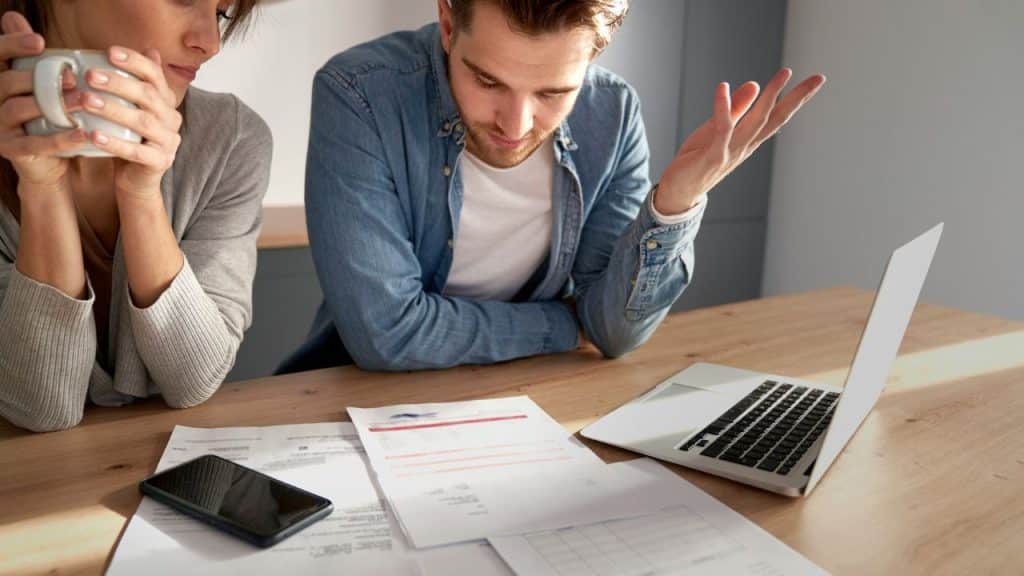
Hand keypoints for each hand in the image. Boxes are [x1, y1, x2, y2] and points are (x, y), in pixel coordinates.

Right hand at [0, 11, 86, 191]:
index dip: (13, 45)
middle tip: (73, 78)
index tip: (40, 42)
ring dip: (51, 104)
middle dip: (40, 77)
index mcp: (1, 80)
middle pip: (7, 81)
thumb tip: (27, 26)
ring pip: (17, 109)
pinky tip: (82, 133)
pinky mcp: (11, 149)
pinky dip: (59, 139)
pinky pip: (34, 143)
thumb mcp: (49, 88)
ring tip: (82, 101)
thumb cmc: (53, 117)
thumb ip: (43, 62)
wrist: (52, 163)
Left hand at [81, 46, 181, 199]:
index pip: (155, 74)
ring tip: (86, 101)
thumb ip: (137, 82)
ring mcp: (169, 141)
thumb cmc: (130, 139)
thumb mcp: (132, 108)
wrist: (138, 179)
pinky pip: (136, 152)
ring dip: (113, 109)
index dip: (134, 61)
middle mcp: (172, 118)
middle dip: (118, 82)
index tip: (109, 51)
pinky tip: (93, 135)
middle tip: (89, 75)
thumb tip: (150, 49)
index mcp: (166, 101)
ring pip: (143, 121)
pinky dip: (114, 143)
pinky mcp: (161, 162)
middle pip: (148, 95)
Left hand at [656, 68, 826, 213]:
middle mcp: (744, 146)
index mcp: (748, 140)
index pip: (777, 116)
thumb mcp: (717, 130)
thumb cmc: (697, 160)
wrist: (678, 192)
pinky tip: (723, 87)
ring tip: (785, 74)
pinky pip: (721, 129)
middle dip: (797, 98)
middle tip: (818, 78)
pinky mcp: (712, 155)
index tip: (817, 80)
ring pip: (756, 122)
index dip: (796, 98)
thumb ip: (736, 109)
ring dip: (770, 97)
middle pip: (775, 118)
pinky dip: (723, 108)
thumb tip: (754, 85)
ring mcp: (730, 152)